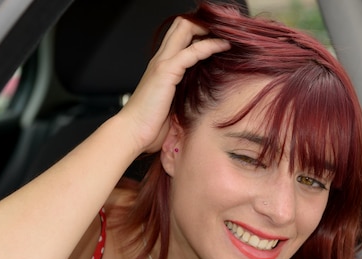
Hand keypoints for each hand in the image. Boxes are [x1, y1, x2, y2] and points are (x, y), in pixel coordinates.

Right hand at [117, 17, 229, 155]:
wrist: (132, 132)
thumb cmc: (151, 124)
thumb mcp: (173, 104)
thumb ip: (184, 92)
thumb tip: (203, 94)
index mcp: (162, 65)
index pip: (180, 35)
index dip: (199, 30)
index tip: (220, 36)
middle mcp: (161, 59)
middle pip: (182, 25)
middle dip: (204, 23)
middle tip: (225, 30)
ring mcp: (162, 63)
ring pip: (185, 29)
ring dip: (209, 28)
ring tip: (228, 33)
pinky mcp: (166, 71)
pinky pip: (192, 51)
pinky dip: (210, 45)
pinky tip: (224, 46)